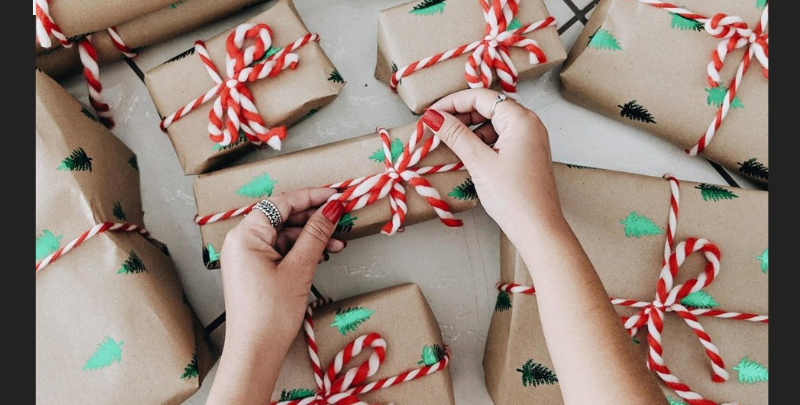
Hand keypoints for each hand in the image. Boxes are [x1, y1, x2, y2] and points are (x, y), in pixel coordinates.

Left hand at [219, 188, 344, 351]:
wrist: (255, 352)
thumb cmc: (270, 314)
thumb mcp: (299, 268)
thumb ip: (316, 234)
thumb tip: (332, 208)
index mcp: (246, 235)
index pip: (282, 203)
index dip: (312, 196)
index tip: (336, 195)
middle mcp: (242, 241)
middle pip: (283, 217)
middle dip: (314, 219)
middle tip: (341, 218)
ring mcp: (247, 256)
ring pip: (284, 235)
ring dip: (312, 237)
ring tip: (338, 244)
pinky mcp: (254, 270)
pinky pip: (280, 250)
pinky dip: (301, 251)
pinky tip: (322, 255)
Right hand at [422, 89, 564, 241]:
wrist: (538, 228)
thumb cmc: (514, 197)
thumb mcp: (480, 162)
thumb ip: (455, 135)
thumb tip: (433, 116)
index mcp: (521, 119)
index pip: (481, 97)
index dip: (452, 102)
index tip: (431, 113)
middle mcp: (529, 124)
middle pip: (488, 107)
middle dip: (460, 115)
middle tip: (436, 127)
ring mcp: (529, 139)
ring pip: (493, 123)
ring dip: (469, 129)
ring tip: (448, 141)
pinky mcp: (526, 154)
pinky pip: (500, 137)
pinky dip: (481, 141)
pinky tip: (466, 153)